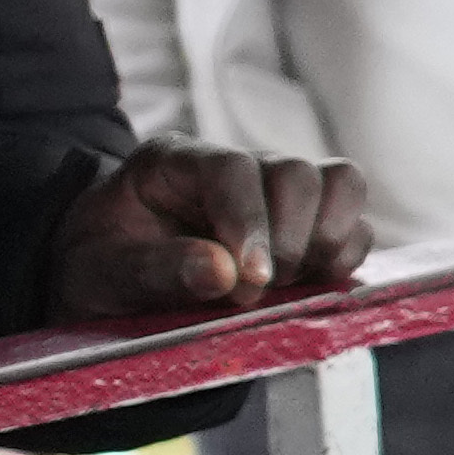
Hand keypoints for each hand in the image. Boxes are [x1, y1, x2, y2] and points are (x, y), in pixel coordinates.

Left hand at [45, 145, 368, 325]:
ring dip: (326, 243)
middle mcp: (235, 167)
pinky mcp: (306, 229)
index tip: (251, 281)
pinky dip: (343, 259)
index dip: (250, 223)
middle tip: (256, 291)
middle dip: (289, 240)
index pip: (233, 170)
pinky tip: (306, 288)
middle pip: (297, 172)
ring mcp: (276, 194)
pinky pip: (354, 226)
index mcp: (175, 163)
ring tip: (287, 286)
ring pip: (339, 186)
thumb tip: (223, 272)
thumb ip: (154, 272)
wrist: (109, 285)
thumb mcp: (100, 274)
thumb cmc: (99, 271)